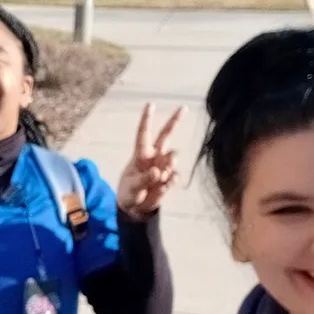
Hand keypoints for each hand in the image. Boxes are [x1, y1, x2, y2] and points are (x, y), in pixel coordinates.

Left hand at [116, 103, 183, 220]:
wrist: (135, 209)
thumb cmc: (129, 193)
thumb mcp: (131, 187)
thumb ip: (144, 179)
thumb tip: (157, 172)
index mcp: (140, 155)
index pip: (143, 134)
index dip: (147, 119)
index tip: (150, 105)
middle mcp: (154, 157)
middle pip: (166, 135)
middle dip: (175, 121)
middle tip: (184, 107)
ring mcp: (163, 167)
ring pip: (173, 156)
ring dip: (168, 164)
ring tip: (158, 179)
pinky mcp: (169, 179)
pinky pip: (175, 176)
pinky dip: (170, 182)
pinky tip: (163, 187)